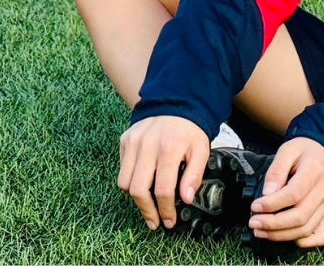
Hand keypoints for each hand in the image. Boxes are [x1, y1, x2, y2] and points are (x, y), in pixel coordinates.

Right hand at [117, 115, 209, 231]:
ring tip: (147, 206)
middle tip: (155, 222)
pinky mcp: (125, 140)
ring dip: (135, 198)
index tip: (169, 221)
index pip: (163, 189)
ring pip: (125, 182)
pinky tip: (143, 184)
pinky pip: (122, 168)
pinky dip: (130, 180)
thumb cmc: (190, 130)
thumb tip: (186, 199)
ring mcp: (133, 142)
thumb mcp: (201, 150)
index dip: (165, 210)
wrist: (176, 102)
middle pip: (138, 189)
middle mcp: (147, 145)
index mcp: (169, 148)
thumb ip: (194, 175)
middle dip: (147, 211)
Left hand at [247, 136, 323, 248]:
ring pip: (306, 229)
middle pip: (300, 216)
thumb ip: (276, 170)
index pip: (293, 194)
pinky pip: (319, 236)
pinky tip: (285, 236)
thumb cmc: (307, 152)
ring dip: (281, 235)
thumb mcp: (288, 150)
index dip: (272, 204)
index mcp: (315, 171)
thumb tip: (267, 193)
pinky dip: (303, 242)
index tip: (255, 207)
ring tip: (261, 231)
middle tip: (254, 223)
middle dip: (273, 224)